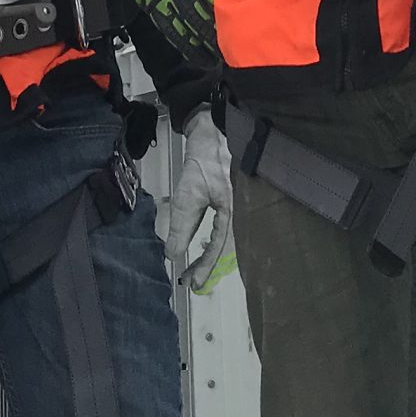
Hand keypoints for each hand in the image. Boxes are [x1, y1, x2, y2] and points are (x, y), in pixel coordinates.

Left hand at [158, 110, 235, 290]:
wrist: (215, 133)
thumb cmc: (203, 161)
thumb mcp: (186, 195)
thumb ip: (181, 226)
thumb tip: (172, 255)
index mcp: (234, 211)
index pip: (220, 247)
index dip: (205, 267)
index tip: (191, 283)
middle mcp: (243, 212)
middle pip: (228, 250)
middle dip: (208, 266)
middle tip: (190, 280)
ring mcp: (242, 208)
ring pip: (229, 242)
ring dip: (210, 257)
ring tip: (194, 270)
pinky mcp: (237, 204)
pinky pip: (228, 231)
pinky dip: (215, 244)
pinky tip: (204, 249)